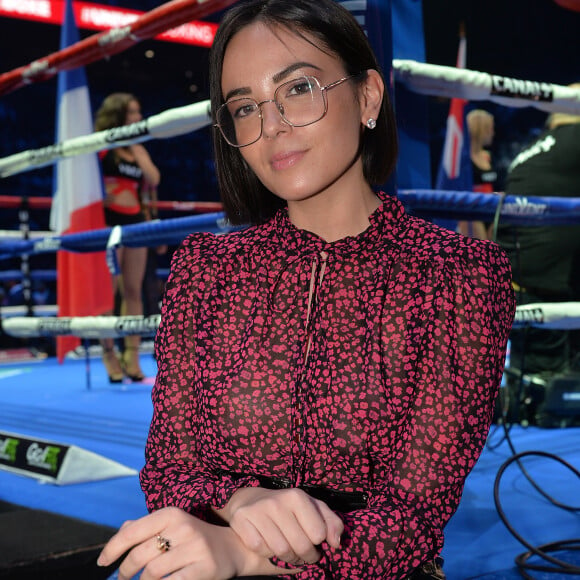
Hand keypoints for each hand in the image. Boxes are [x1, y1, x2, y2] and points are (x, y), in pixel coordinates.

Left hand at [97, 506, 249, 579]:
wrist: (233, 547)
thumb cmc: (195, 538)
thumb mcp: (172, 525)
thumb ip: (145, 526)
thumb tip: (120, 532)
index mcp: (171, 513)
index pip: (132, 531)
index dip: (112, 548)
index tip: (103, 562)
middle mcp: (183, 526)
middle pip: (140, 555)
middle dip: (125, 571)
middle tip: (122, 579)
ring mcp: (195, 547)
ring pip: (153, 572)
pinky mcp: (204, 567)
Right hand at [220, 487, 343, 565]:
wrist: (251, 499)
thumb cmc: (288, 508)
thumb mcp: (312, 508)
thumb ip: (331, 523)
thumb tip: (336, 543)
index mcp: (297, 496)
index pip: (318, 534)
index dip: (318, 544)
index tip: (313, 542)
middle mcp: (278, 501)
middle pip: (300, 545)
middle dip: (305, 556)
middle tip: (303, 555)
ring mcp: (258, 509)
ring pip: (281, 550)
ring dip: (287, 558)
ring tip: (289, 553)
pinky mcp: (242, 519)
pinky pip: (260, 549)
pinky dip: (266, 552)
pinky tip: (269, 545)